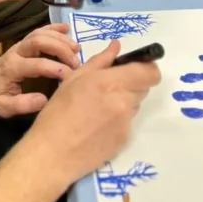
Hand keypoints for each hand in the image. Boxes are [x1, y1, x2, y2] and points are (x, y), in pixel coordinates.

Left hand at [0, 25, 80, 117]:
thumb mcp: (4, 107)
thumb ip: (22, 105)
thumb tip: (44, 100)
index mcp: (12, 68)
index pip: (36, 64)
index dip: (54, 68)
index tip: (70, 76)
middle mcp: (16, 52)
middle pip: (38, 41)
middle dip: (60, 48)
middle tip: (76, 62)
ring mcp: (20, 45)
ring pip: (40, 34)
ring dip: (60, 38)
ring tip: (77, 49)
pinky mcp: (25, 43)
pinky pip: (39, 31)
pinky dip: (53, 28)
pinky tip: (67, 29)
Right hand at [29, 41, 160, 185]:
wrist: (52, 154)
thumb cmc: (57, 113)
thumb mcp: (73, 80)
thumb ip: (99, 61)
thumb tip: (116, 46)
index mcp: (111, 83)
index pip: (150, 72)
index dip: (147, 68)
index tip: (134, 68)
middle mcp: (124, 102)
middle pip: (143, 87)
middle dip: (130, 84)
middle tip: (106, 89)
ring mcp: (127, 124)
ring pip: (134, 105)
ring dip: (123, 102)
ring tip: (96, 110)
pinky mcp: (125, 140)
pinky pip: (127, 123)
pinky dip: (117, 120)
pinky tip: (96, 126)